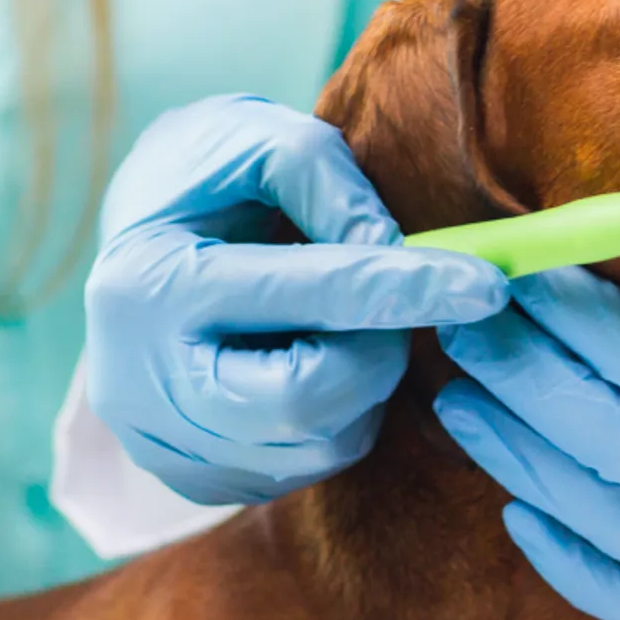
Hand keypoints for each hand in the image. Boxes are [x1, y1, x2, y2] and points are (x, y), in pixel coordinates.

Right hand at [85, 95, 506, 504]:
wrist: (135, 247)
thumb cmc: (202, 181)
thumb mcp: (258, 140)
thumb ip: (328, 184)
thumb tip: (397, 253)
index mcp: (150, 286)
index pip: (304, 295)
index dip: (405, 287)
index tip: (485, 283)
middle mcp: (142, 383)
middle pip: (306, 400)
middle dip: (376, 351)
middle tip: (394, 304)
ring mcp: (165, 444)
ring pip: (316, 442)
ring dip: (359, 382)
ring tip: (333, 321)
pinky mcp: (195, 479)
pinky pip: (303, 465)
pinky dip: (334, 415)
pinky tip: (306, 360)